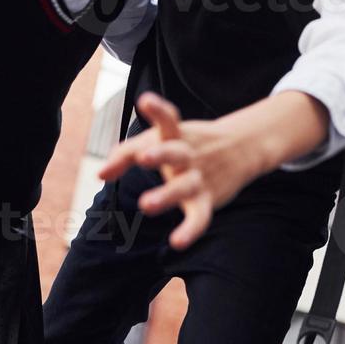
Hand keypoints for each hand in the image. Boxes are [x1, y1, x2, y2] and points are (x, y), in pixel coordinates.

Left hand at [99, 92, 306, 249]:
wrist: (243, 147)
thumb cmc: (189, 143)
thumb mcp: (163, 139)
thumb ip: (127, 152)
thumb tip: (101, 175)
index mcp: (177, 135)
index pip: (168, 119)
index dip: (158, 109)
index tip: (145, 101)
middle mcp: (188, 155)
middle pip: (175, 152)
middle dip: (160, 154)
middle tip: (144, 157)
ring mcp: (199, 178)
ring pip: (184, 187)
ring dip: (166, 195)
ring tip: (146, 205)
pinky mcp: (208, 199)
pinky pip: (200, 217)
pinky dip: (190, 230)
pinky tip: (177, 242)